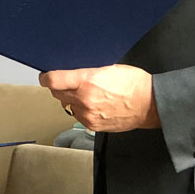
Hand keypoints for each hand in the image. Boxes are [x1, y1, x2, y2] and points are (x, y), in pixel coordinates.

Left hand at [39, 65, 160, 132]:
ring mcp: (88, 115)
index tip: (45, 76)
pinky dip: (81, 109)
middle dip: (60, 87)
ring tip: (87, 93)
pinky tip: (93, 104)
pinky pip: (78, 116)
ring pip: (67, 105)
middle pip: (57, 93)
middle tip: (68, 82)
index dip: (46, 77)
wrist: (149, 105)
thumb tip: (71, 72)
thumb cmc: (134, 83)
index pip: (54, 80)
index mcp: (87, 81)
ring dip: (71, 99)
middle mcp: (84, 99)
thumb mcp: (109, 67)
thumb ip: (87, 71)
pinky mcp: (92, 126)